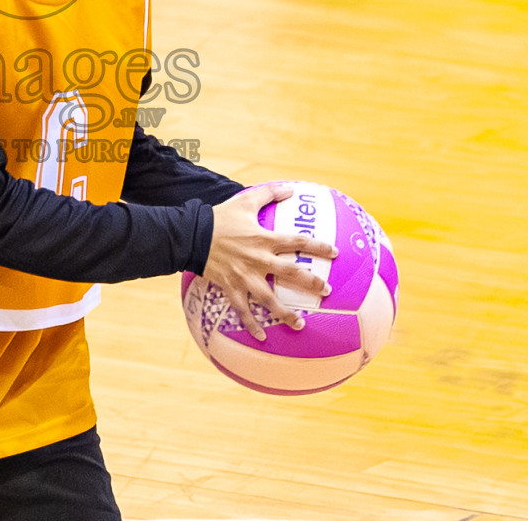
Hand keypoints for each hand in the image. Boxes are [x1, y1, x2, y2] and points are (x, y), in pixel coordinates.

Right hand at [202, 184, 337, 340]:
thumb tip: (290, 189)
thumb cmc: (220, 217)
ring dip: (285, 313)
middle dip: (311, 282)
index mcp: (264, 239)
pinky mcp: (231, 287)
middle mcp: (259, 260)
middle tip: (326, 291)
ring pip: (269, 299)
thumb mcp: (245, 200)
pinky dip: (251, 325)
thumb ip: (269, 194)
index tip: (334, 252)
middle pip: (291, 273)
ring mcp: (245, 277)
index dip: (318, 246)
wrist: (193, 236)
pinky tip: (261, 337)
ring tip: (300, 324)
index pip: (297, 242)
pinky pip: (243, 310)